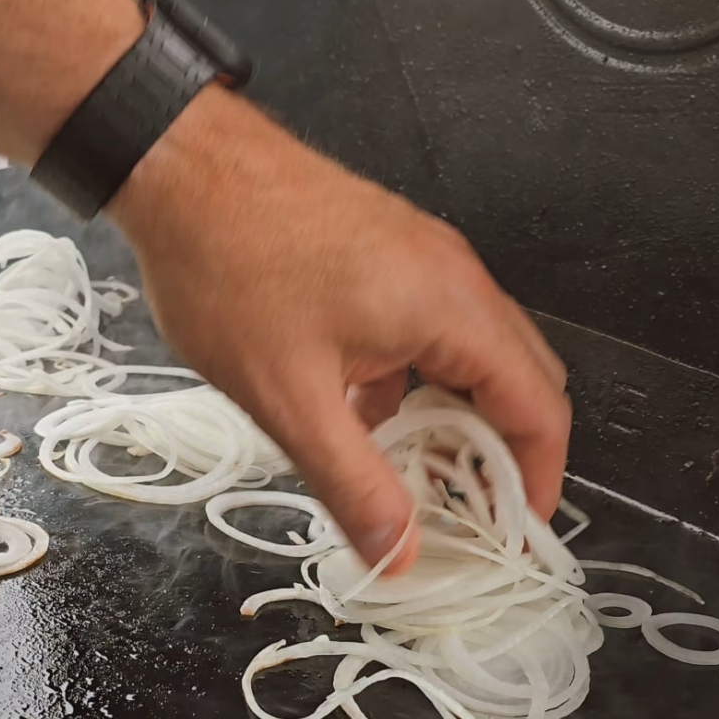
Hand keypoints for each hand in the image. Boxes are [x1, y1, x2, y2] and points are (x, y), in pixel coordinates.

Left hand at [112, 86, 570, 566]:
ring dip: (450, 419)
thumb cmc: (228, 260)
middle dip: (500, 456)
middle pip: (519, 382)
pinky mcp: (386, 256)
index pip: (539, 409)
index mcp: (452, 307)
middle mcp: (452, 277)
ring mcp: (421, 261)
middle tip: (463, 517)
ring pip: (469, 357)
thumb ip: (353, 484)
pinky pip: (427, 331)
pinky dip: (412, 383)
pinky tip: (359, 419)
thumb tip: (398, 551)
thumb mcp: (290, 400)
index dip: (537, 481)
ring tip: (407, 478)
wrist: (180, 166)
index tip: (513, 534)